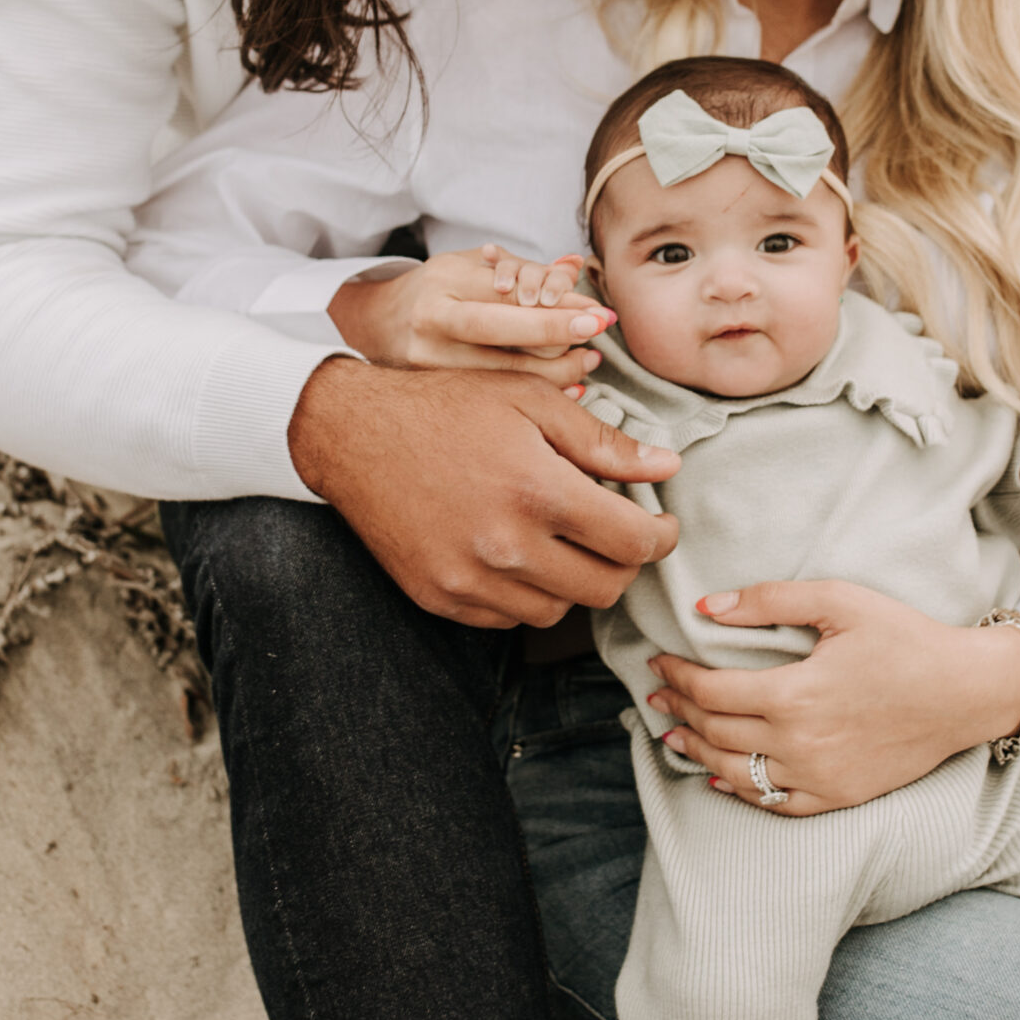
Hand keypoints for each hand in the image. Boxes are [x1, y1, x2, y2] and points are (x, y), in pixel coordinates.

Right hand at [289, 356, 678, 627]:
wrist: (352, 434)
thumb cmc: (446, 407)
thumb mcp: (531, 401)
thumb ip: (603, 442)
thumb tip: (666, 468)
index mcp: (537, 491)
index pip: (633, 543)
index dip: (661, 537)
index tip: (662, 525)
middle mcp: (505, 546)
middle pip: (604, 588)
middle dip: (624, 563)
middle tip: (617, 533)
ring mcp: (469, 580)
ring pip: (558, 610)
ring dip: (574, 581)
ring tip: (563, 539)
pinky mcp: (441, 598)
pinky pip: (508, 618)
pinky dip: (527, 594)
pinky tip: (520, 554)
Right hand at [330, 246, 603, 388]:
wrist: (374, 329)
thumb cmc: (435, 292)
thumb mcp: (472, 267)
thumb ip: (524, 268)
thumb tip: (574, 265)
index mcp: (444, 281)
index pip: (512, 292)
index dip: (560, 305)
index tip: (599, 315)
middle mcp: (433, 321)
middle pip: (508, 333)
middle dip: (562, 335)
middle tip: (600, 333)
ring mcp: (429, 363)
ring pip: (506, 374)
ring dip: (557, 371)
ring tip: (586, 362)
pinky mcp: (432, 395)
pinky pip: (496, 399)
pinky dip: (536, 397)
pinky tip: (565, 390)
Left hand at [645, 582, 1019, 813]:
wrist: (967, 692)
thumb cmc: (906, 639)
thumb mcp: (840, 601)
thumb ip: (770, 600)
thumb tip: (707, 607)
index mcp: (794, 694)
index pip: (709, 691)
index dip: (675, 678)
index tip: (658, 663)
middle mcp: (800, 743)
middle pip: (715, 731)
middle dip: (678, 711)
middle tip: (657, 696)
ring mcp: (819, 777)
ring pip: (736, 772)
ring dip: (696, 752)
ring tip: (672, 735)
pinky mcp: (839, 796)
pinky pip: (775, 803)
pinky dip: (740, 790)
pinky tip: (721, 776)